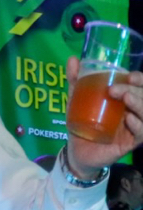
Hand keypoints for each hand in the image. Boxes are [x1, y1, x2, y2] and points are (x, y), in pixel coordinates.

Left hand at [64, 56, 142, 175]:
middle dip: (134, 90)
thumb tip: (73, 59)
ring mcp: (133, 127)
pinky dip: (138, 125)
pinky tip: (128, 119)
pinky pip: (141, 133)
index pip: (140, 86)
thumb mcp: (77, 99)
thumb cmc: (82, 122)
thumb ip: (76, 80)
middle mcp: (133, 112)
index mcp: (125, 99)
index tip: (130, 76)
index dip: (140, 79)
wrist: (76, 150)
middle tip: (114, 90)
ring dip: (139, 104)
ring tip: (125, 99)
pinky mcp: (130, 143)